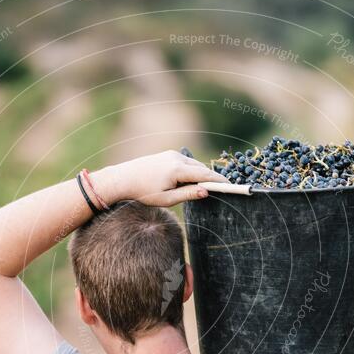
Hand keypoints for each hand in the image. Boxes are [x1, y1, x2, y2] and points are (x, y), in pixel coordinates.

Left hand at [91, 150, 226, 206]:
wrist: (123, 179)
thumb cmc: (143, 192)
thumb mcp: (167, 199)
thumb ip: (188, 194)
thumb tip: (206, 191)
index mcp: (177, 169)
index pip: (204, 174)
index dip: (218, 180)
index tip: (230, 185)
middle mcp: (176, 158)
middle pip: (201, 168)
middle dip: (211, 178)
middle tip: (222, 189)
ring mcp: (172, 154)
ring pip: (194, 165)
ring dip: (200, 175)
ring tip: (205, 188)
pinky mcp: (168, 154)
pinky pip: (186, 163)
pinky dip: (191, 171)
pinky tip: (190, 181)